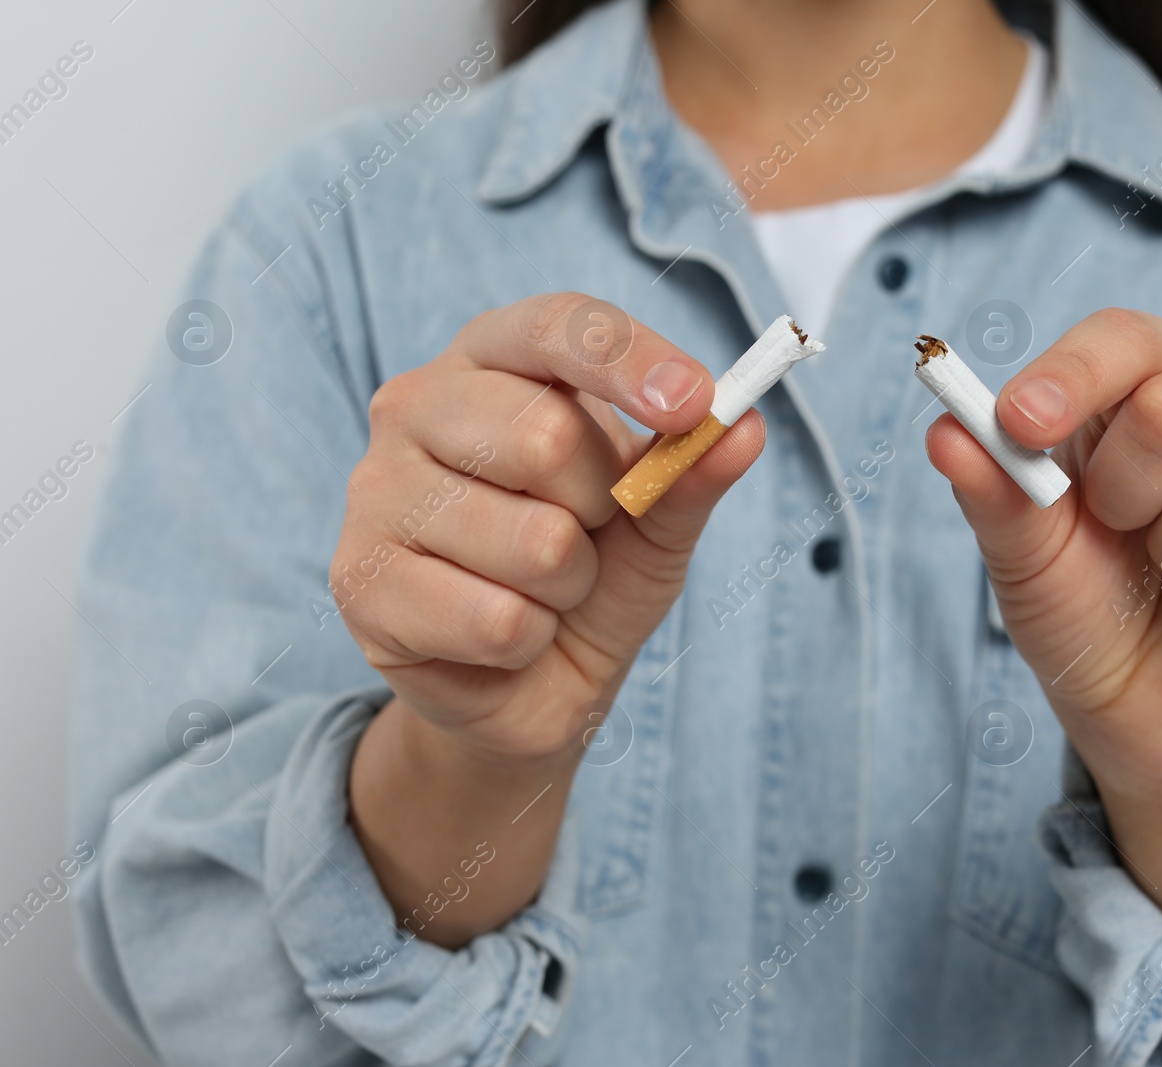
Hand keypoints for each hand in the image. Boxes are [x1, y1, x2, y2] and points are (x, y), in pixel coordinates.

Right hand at [337, 293, 761, 944]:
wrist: (528, 685)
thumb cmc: (591, 576)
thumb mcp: (657, 523)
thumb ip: (690, 474)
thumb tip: (746, 428)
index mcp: (492, 358)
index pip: (559, 327)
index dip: (629, 361)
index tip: (695, 405)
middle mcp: (415, 405)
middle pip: (546, 434)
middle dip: (603, 505)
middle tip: (585, 531)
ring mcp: (376, 492)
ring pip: (534, 542)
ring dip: (568, 586)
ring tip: (542, 590)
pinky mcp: (360, 581)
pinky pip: (498, 620)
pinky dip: (528, 641)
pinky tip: (503, 636)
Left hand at [925, 309, 1161, 937]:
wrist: (1140, 713)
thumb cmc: (1086, 608)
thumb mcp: (1023, 554)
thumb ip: (993, 490)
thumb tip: (944, 430)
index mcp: (1158, 380)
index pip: (1127, 339)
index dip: (1072, 376)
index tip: (1019, 424)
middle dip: (1122, 494)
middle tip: (1122, 533)